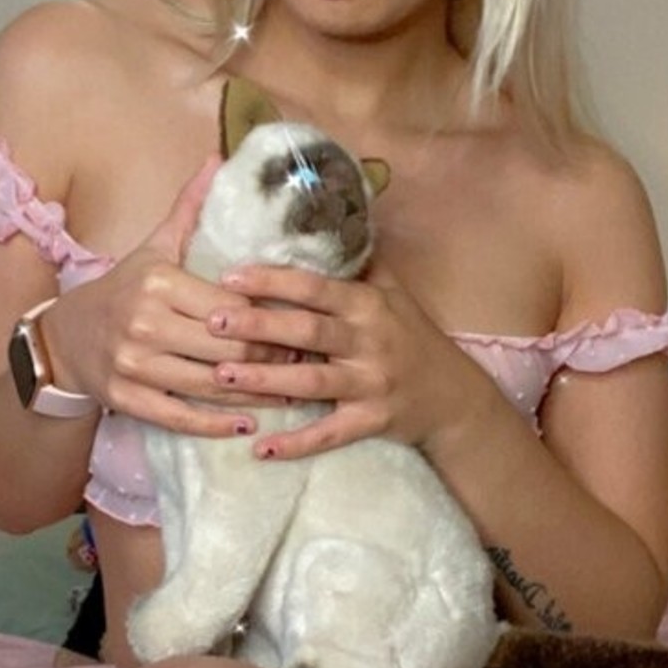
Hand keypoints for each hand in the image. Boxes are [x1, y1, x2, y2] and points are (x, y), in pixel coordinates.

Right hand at [43, 161, 289, 437]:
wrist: (65, 336)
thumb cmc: (123, 288)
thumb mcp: (155, 246)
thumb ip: (190, 207)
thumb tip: (220, 157)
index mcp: (160, 284)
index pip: (232, 307)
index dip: (273, 320)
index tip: (303, 325)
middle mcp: (146, 325)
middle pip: (228, 349)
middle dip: (273, 359)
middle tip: (307, 362)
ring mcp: (134, 365)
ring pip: (211, 386)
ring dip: (256, 395)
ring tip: (291, 392)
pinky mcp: (126, 399)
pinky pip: (180, 416)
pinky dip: (217, 425)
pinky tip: (248, 426)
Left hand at [204, 258, 469, 458]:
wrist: (454, 396)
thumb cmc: (413, 337)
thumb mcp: (393, 293)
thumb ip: (358, 264)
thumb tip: (326, 218)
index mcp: (368, 305)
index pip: (316, 287)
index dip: (274, 280)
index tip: (231, 275)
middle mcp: (369, 341)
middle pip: (308, 331)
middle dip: (259, 325)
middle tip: (212, 321)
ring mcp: (371, 383)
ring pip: (312, 382)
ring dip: (266, 379)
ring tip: (221, 375)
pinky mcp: (373, 421)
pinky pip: (330, 434)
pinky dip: (297, 444)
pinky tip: (261, 449)